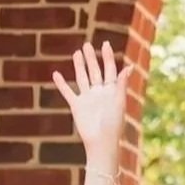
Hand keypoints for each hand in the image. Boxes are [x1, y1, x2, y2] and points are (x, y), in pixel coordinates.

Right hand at [51, 41, 132, 162]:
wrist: (101, 141)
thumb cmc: (113, 124)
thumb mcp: (119, 101)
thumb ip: (121, 84)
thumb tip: (129, 67)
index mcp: (111, 90)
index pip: (110, 69)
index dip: (107, 57)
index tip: (105, 44)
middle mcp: (99, 92)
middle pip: (95, 71)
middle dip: (91, 58)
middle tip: (87, 45)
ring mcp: (87, 98)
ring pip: (82, 78)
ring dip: (79, 66)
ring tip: (76, 53)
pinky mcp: (77, 106)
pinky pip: (68, 92)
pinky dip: (61, 84)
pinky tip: (56, 74)